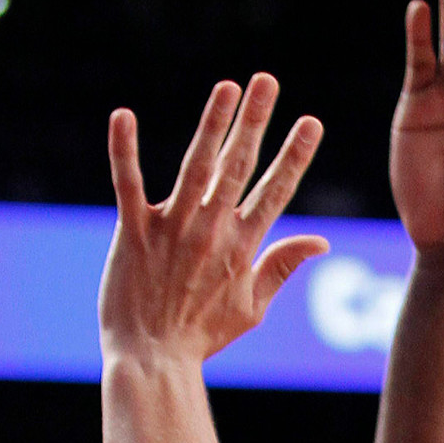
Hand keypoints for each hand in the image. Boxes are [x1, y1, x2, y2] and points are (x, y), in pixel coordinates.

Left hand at [100, 75, 325, 365]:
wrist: (153, 361)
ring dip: (212, 123)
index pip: (275, 192)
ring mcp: (172, 229)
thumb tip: (320, 241)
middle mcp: (211, 232)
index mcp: (241, 248)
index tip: (311, 122)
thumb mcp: (252, 307)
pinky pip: (128, 183)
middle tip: (267, 81)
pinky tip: (123, 114)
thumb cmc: (202, 336)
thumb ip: (282, 267)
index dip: (294, 156)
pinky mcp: (133, 232)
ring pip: (196, 166)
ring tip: (228, 86)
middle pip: (239, 167)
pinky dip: (125, 149)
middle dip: (255, 122)